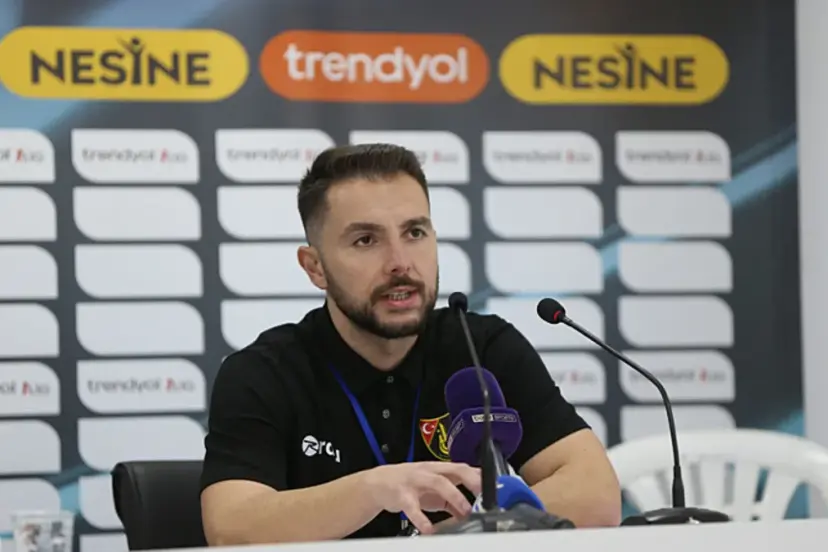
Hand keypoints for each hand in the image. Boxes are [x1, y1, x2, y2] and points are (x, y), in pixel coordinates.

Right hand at [363, 462, 481, 534]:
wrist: (379, 483)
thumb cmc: (409, 485)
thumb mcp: (433, 490)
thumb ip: (452, 501)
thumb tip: (471, 514)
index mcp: (439, 470)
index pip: (464, 468)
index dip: (480, 477)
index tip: (496, 489)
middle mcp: (430, 471)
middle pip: (455, 470)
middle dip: (472, 480)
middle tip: (485, 496)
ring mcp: (416, 480)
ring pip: (438, 483)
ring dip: (454, 496)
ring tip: (465, 511)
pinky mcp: (402, 494)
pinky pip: (412, 507)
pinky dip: (421, 519)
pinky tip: (429, 530)